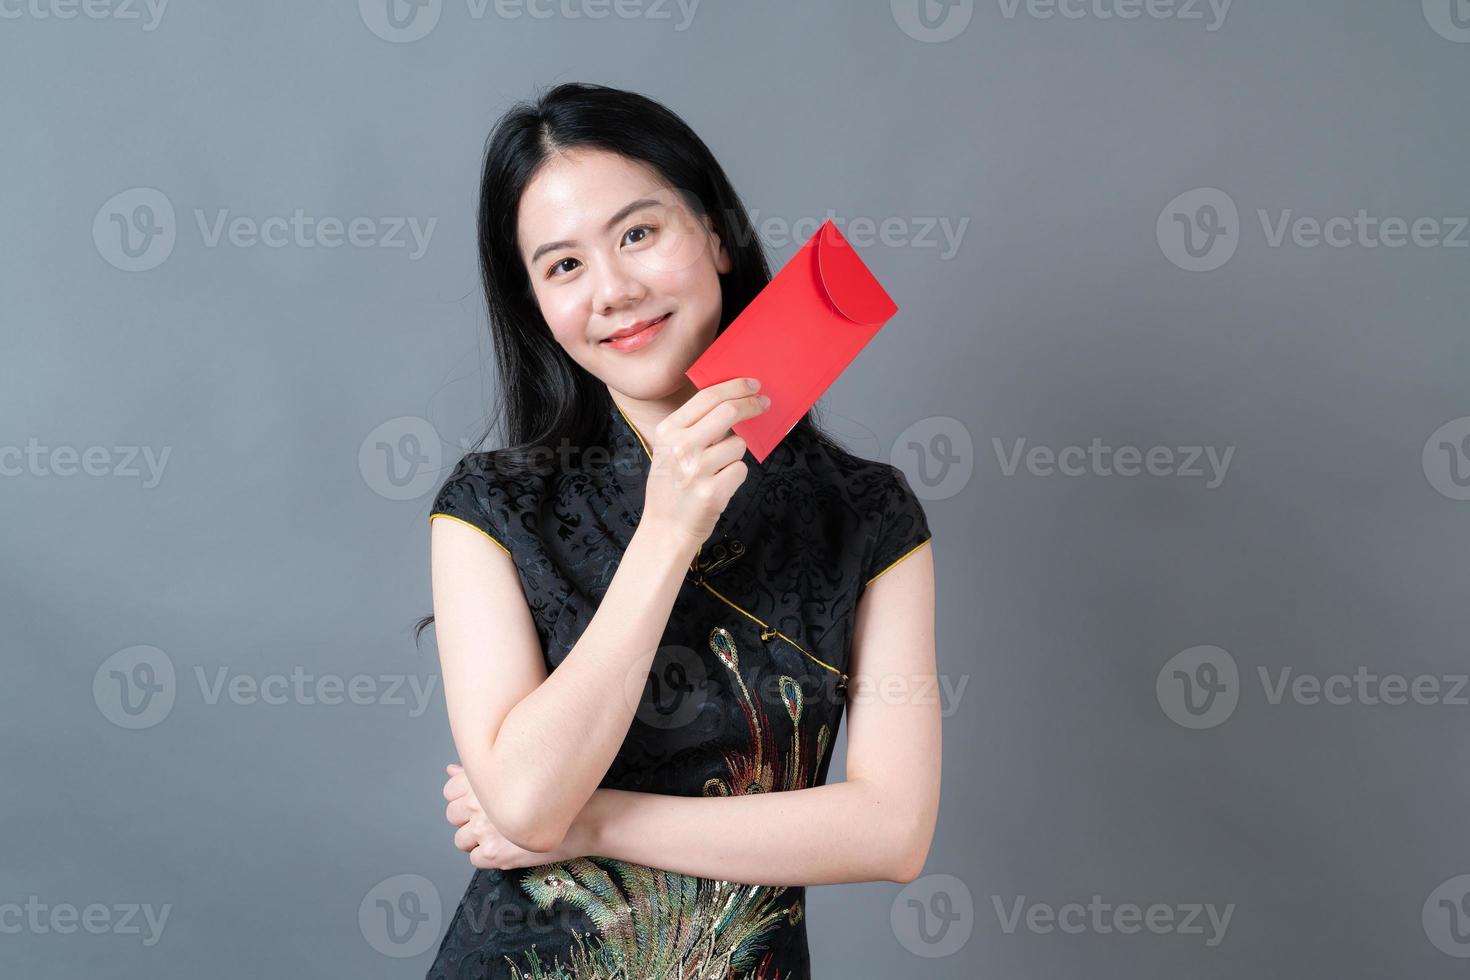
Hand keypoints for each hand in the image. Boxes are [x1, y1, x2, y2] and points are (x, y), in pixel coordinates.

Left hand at [443, 763, 580, 869]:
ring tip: (499, 836)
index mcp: (485, 779)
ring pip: (460, 840)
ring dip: (475, 840)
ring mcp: (486, 831)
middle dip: (467, 819)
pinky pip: (475, 860)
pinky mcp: (496, 855)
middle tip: (491, 820)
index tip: (477, 801)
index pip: (449, 790)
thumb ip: (479, 772)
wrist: (586, 818)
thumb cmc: (559, 792)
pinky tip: (506, 848)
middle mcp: (480, 803)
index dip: (462, 797)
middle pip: (452, 815)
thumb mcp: (519, 773)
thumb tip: (450, 771)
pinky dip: (487, 857)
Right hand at [640, 377, 769, 552]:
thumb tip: (733, 401)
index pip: (708, 397)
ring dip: (735, 454)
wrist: (665, 529)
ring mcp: (697, 470)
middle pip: (728, 412)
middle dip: (751, 405)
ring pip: (738, 445)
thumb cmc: (671, 487)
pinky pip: (741, 470)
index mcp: (668, 431)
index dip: (735, 387)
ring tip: (716, 469)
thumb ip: (694, 426)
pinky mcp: (713, 492)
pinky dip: (735, 476)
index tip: (752, 385)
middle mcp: (681, 447)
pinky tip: (718, 485)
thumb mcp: (669, 449)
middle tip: (763, 404)